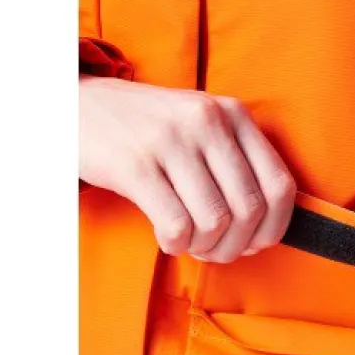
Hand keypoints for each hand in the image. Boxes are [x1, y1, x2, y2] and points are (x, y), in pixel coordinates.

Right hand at [80, 76, 296, 261]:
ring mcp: (172, 140)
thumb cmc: (146, 128)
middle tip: (215, 250)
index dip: (274, 227)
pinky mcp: (135, 164)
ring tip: (189, 242)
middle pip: (250, 210)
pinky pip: (176, 225)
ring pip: (215, 221)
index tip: (256, 243)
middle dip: (236, 245)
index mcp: (233, 114)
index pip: (280, 185)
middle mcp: (208, 122)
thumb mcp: (200, 127)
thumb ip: (237, 165)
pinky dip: (176, 244)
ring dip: (204, 247)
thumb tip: (263, 231)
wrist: (74, 104)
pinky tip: (167, 237)